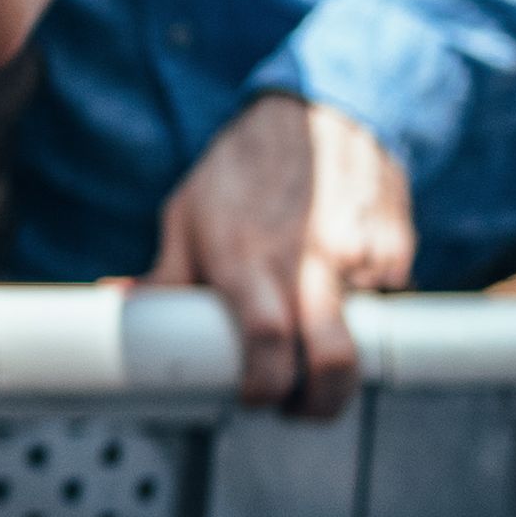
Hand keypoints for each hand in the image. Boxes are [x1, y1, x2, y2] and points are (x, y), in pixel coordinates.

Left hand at [146, 90, 422, 414]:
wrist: (319, 109)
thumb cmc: (242, 166)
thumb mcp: (188, 214)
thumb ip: (166, 272)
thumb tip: (118, 304)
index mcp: (249, 258)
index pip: (268, 341)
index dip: (266, 386)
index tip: (256, 398)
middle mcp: (311, 261)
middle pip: (335, 360)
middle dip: (322, 402)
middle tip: (300, 407)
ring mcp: (361, 256)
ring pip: (364, 336)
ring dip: (344, 351)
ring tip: (315, 335)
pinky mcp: (396, 249)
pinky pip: (385, 301)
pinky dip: (365, 307)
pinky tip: (341, 284)